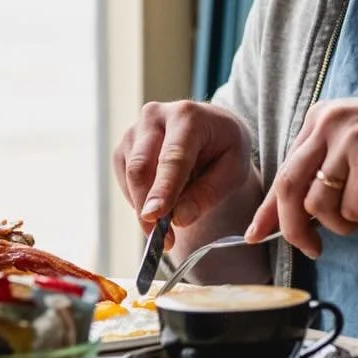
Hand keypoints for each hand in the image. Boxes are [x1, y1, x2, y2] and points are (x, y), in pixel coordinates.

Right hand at [113, 100, 255, 240]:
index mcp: (187, 116)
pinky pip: (125, 182)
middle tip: (165, 241)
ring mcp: (135, 130)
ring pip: (130, 177)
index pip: (172, 158)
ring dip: (145, 208)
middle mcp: (155, 116)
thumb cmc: (225, 147)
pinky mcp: (124, 146)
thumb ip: (208, 193)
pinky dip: (140, 200)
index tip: (155, 217)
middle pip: (141, 167)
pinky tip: (162, 202)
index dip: (163, 190)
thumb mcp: (233, 169)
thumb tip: (178, 218)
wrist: (211, 128)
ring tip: (170, 225)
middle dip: (148, 207)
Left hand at [245, 92, 357, 258]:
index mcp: (320, 119)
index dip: (269, 208)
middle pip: (290, 189)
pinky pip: (357, 209)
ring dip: (349, 221)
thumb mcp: (356, 145)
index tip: (255, 234)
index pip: (284, 170)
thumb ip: (325, 171)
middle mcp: (329, 123)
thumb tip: (292, 217)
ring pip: (323, 206)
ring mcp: (350, 139)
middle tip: (312, 249)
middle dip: (295, 229)